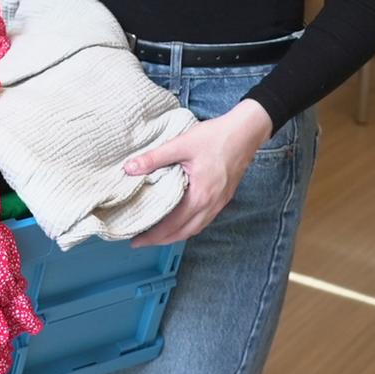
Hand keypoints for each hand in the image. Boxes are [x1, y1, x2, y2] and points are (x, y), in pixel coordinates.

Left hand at [125, 100, 272, 246]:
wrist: (245, 132)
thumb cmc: (215, 137)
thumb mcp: (180, 145)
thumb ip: (154, 158)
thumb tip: (129, 168)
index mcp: (199, 196)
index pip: (172, 225)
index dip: (152, 236)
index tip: (136, 241)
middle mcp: (211, 205)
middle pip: (184, 233)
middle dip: (162, 240)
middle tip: (142, 241)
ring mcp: (220, 203)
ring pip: (195, 228)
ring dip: (176, 235)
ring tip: (158, 235)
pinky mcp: (224, 197)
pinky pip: (204, 220)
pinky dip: (189, 226)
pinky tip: (181, 220)